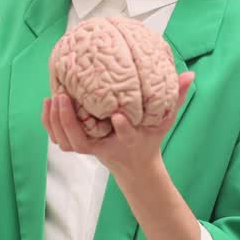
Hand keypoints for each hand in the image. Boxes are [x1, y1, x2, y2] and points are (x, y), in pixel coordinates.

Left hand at [41, 72, 194, 177]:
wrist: (134, 165)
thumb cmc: (147, 138)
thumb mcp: (163, 120)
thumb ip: (175, 98)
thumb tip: (190, 75)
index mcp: (129, 139)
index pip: (126, 136)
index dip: (122, 128)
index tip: (118, 116)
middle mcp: (106, 146)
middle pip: (81, 141)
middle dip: (70, 121)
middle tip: (64, 96)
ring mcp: (90, 149)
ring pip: (67, 141)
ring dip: (57, 121)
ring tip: (54, 97)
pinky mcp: (79, 146)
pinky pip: (59, 138)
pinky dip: (51, 123)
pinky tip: (49, 103)